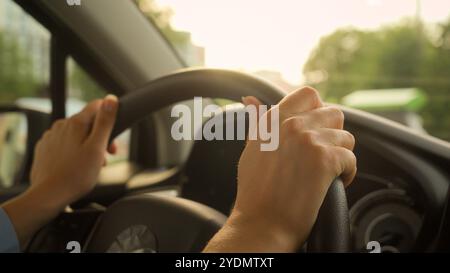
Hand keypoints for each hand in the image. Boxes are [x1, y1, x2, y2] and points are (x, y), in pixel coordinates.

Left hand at [2, 95, 117, 248]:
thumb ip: (105, 122)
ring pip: (76, 134)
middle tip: (106, 156)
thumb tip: (110, 99)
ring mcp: (51, 137)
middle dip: (100, 136)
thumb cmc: (75, 175)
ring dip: (87, 145)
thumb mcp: (97, 148)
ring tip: (91, 165)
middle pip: (87, 122)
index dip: (110, 118)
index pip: (97, 106)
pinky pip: (64, 144)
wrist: (49, 195)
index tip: (113, 136)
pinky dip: (73, 152)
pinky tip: (76, 166)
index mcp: (76, 123)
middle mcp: (61, 126)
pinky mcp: (45, 149)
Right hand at [204, 87, 355, 251]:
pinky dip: (348, 173)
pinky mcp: (324, 160)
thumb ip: (257, 121)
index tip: (315, 130)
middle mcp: (290, 124)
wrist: (261, 223)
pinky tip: (333, 183)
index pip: (307, 95)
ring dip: (341, 155)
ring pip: (346, 137)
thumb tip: (252, 99)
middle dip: (332, 134)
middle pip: (333, 113)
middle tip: (322, 154)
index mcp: (273, 120)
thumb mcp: (251, 149)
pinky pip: (351, 159)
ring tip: (327, 171)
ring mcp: (308, 140)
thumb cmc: (255, 192)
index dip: (317, 111)